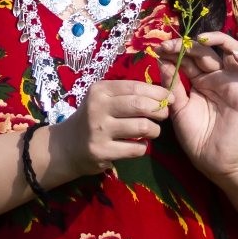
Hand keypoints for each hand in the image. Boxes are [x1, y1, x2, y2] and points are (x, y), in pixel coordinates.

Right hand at [46, 76, 173, 180]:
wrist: (67, 146)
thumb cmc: (93, 118)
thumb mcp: (103, 99)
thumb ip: (127, 94)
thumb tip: (163, 94)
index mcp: (100, 91)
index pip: (135, 87)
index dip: (157, 92)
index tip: (170, 98)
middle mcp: (97, 108)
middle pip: (140, 105)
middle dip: (159, 110)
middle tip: (164, 115)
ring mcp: (99, 130)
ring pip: (142, 127)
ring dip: (154, 130)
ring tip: (152, 131)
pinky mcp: (102, 151)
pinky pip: (136, 149)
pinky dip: (143, 147)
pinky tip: (138, 145)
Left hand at [167, 31, 237, 179]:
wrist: (212, 161)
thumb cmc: (195, 136)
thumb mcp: (178, 108)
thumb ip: (172, 85)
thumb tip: (161, 60)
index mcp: (201, 80)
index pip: (190, 57)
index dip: (176, 50)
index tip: (158, 49)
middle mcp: (218, 78)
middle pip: (208, 51)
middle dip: (188, 45)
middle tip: (169, 45)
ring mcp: (234, 84)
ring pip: (234, 52)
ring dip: (220, 40)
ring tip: (201, 39)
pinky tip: (235, 56)